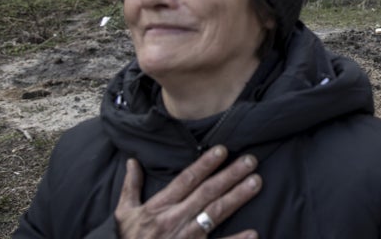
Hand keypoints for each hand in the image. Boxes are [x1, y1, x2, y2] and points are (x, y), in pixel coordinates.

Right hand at [115, 145, 261, 237]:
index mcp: (159, 207)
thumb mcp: (124, 214)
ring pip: (215, 214)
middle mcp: (174, 220)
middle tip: (250, 160)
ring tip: (256, 182)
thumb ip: (130, 187)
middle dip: (230, 175)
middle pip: (206, 193)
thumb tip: (131, 162)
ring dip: (237, 197)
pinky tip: (253, 233)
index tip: (222, 150)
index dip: (204, 164)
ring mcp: (185, 238)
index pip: (186, 180)